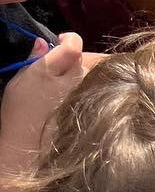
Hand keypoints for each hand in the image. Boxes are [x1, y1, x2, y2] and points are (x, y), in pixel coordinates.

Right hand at [0, 34, 92, 155]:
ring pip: (95, 76)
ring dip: (86, 76)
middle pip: (87, 59)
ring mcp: (85, 99)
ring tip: (70, 87)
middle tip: (65, 67)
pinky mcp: (95, 113)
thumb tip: (45, 43)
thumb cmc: (19, 114)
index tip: (61, 42)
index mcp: (50, 72)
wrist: (28, 151)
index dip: (69, 39)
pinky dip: (93, 92)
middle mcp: (72, 83)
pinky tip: (81, 100)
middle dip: (79, 59)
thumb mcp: (19, 82)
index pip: (73, 45)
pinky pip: (99, 93)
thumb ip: (34, 59)